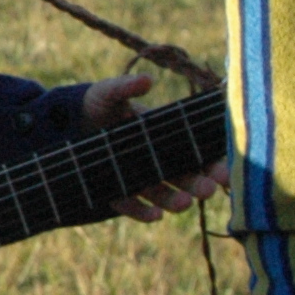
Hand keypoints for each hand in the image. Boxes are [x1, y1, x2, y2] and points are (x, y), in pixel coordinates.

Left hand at [81, 73, 230, 220]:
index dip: (213, 163)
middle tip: (211, 189)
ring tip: (186, 203)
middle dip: (200, 184)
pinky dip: (143, 212)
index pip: (197, 153)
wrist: (68, 124)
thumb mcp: (108, 94)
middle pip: (185, 177)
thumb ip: (125, 87)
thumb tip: (147, 80)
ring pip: (163, 195)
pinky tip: (155, 215)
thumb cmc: (97, 105)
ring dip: (175, 201)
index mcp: (164, 138)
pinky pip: (132, 206)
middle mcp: (156, 162)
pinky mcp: (116, 193)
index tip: (227, 171)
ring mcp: (138, 179)